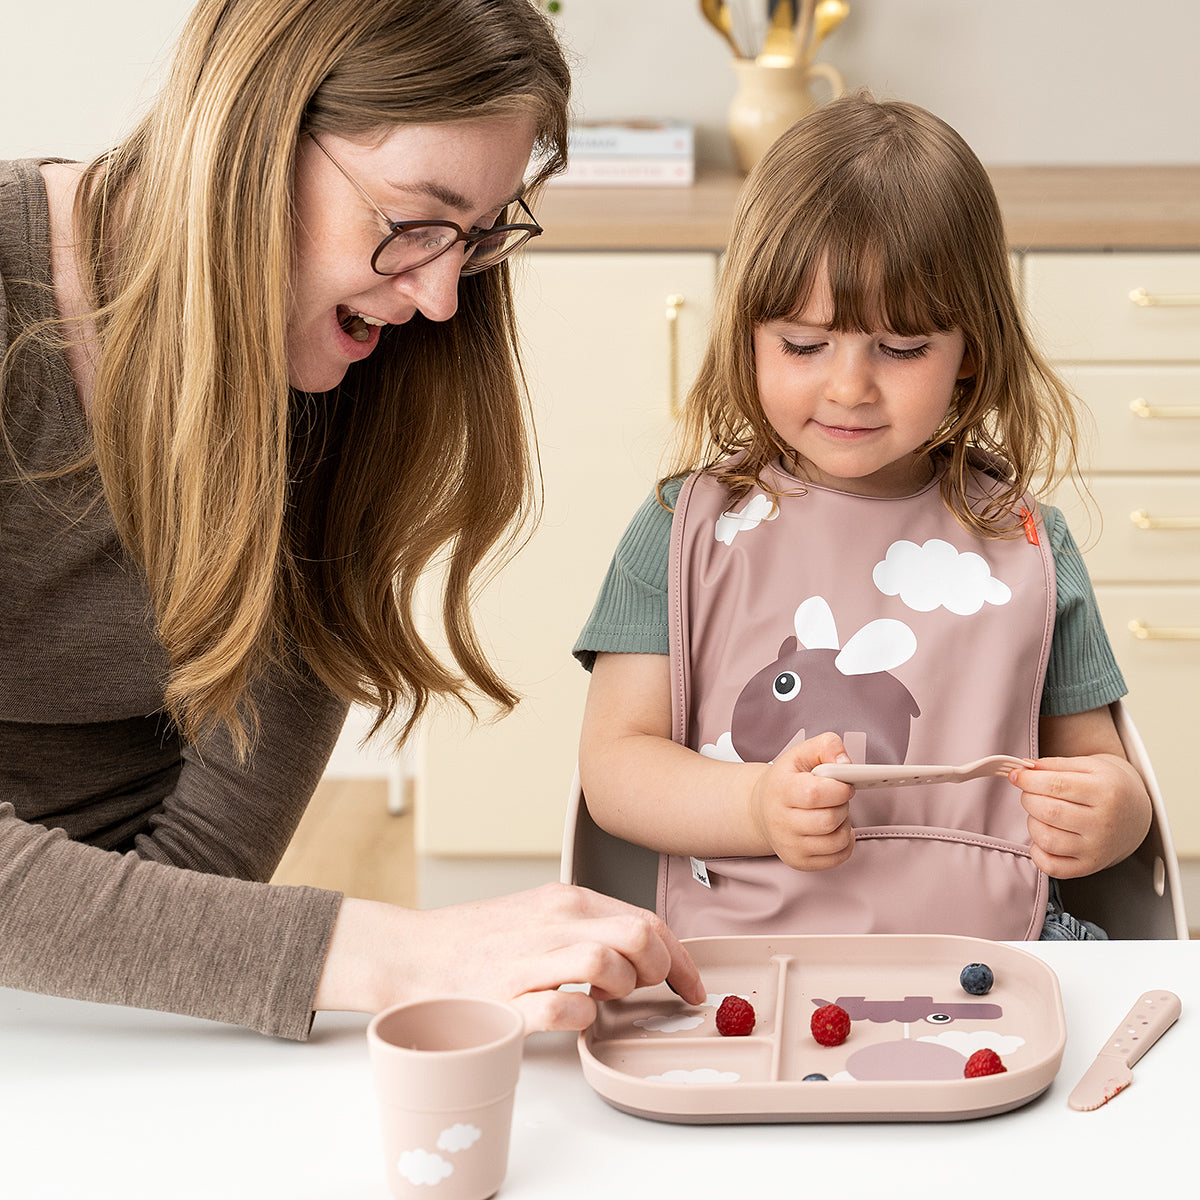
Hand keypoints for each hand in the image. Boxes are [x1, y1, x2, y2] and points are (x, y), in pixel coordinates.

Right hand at [313, 884, 705, 1032]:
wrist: (411, 954)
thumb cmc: (475, 941)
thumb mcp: (538, 915)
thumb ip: (585, 926)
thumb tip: (637, 950)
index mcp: (565, 900)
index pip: (645, 919)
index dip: (678, 957)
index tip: (689, 984)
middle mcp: (553, 921)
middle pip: (638, 934)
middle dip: (658, 968)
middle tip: (645, 990)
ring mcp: (530, 958)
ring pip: (606, 960)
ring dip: (620, 987)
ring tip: (604, 999)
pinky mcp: (508, 998)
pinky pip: (564, 1005)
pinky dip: (581, 1015)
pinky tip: (575, 1016)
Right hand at [748, 732, 854, 870]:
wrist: (763, 809)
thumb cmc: (787, 780)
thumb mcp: (802, 753)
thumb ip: (828, 746)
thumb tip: (846, 764)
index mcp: (781, 790)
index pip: (815, 794)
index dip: (839, 789)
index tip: (844, 784)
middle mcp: (781, 821)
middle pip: (829, 820)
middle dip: (843, 806)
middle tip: (838, 798)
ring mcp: (789, 845)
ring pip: (836, 841)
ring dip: (845, 825)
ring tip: (834, 813)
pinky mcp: (799, 861)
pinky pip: (838, 857)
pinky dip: (845, 842)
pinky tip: (835, 829)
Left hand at [1012, 753, 1151, 878]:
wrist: (1135, 814)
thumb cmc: (1110, 787)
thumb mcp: (1089, 766)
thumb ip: (1054, 765)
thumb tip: (1024, 768)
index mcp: (1106, 792)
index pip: (1055, 785)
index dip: (1027, 780)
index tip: (1017, 776)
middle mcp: (1104, 823)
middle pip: (1048, 811)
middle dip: (1028, 798)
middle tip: (1031, 793)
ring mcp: (1097, 848)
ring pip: (1046, 839)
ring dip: (1032, 823)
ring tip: (1041, 813)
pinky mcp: (1089, 866)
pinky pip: (1052, 867)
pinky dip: (1038, 852)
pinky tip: (1044, 836)